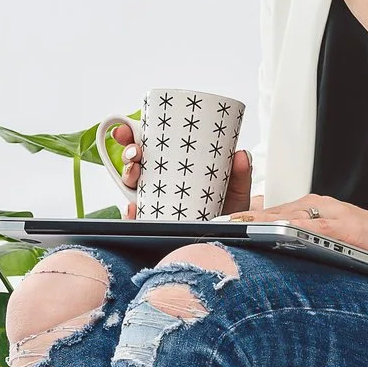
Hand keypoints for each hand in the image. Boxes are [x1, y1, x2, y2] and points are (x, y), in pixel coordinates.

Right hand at [111, 125, 253, 219]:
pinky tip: (133, 206)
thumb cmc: (228, 209)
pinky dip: (130, 211)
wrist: (230, 237)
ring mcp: (153, 202)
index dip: (132, 134)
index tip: (126, 129)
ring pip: (131, 186)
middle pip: (134, 162)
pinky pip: (136, 217)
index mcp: (173, 166)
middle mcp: (159, 182)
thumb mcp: (235, 188)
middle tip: (134, 150)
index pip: (149, 146)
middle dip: (127, 150)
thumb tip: (241, 155)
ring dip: (127, 174)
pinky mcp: (153, 223)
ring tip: (135, 171)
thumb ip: (240, 173)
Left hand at [227, 193, 367, 256]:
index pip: (270, 211)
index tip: (219, 223)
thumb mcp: (330, 234)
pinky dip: (289, 229)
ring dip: (258, 222)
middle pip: (272, 211)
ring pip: (286, 216)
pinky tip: (273, 232)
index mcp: (311, 208)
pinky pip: (311, 228)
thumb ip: (303, 234)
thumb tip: (272, 241)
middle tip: (215, 225)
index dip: (243, 217)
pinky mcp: (342, 228)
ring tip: (232, 227)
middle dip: (243, 218)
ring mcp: (329, 215)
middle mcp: (317, 207)